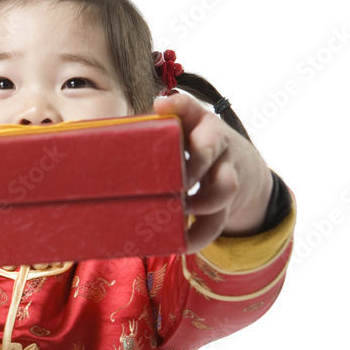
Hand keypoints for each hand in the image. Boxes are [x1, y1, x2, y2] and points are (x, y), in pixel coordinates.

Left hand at [152, 94, 273, 253]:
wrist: (244, 165)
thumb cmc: (194, 146)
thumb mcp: (183, 129)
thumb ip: (154, 130)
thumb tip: (104, 135)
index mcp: (196, 123)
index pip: (190, 107)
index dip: (178, 105)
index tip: (161, 106)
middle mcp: (215, 145)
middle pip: (209, 148)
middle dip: (192, 164)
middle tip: (173, 179)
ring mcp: (225, 173)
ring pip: (224, 188)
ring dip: (201, 202)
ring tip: (179, 210)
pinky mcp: (226, 203)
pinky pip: (217, 222)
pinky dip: (199, 236)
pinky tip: (181, 244)